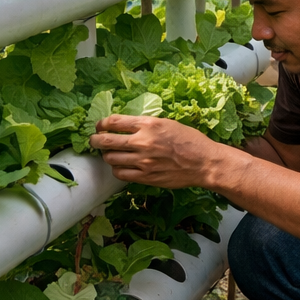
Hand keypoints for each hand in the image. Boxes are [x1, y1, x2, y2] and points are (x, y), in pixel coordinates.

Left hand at [90, 114, 227, 188]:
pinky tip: (121, 166)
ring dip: (107, 155)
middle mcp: (143, 142)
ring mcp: (142, 161)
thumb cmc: (191, 140)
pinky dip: (116, 169)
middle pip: (106, 141)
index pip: (114, 122)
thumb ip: (147, 125)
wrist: (204, 163)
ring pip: (110, 158)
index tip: (100, 126)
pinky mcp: (145, 177)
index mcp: (149, 125)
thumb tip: (127, 126)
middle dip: (95, 140)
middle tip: (94, 140)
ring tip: (110, 153)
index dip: (102, 124)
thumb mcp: (169, 124)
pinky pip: (120, 173)